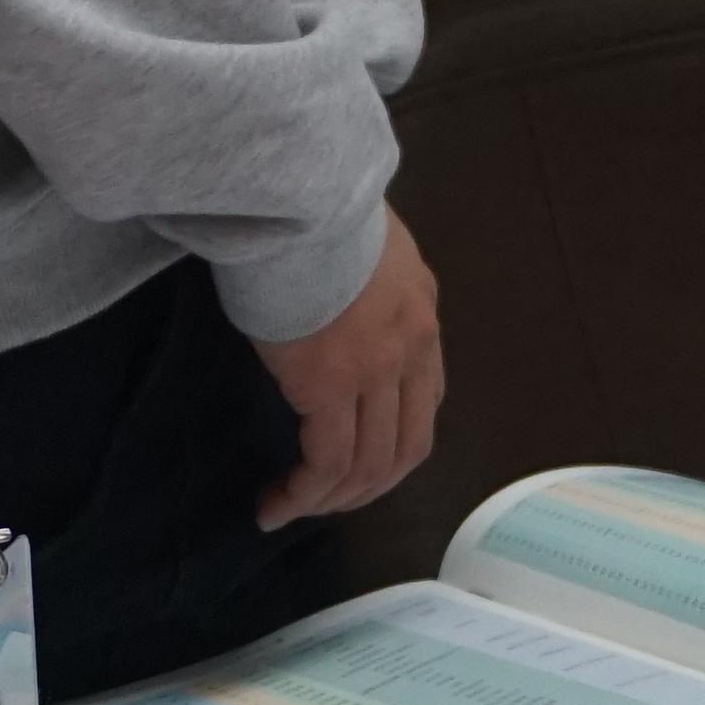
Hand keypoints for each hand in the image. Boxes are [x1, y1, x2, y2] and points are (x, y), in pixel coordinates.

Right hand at [250, 211, 444, 529]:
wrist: (304, 195)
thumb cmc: (318, 211)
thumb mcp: (365, 245)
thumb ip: (365, 284)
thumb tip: (337, 303)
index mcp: (421, 313)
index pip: (426, 400)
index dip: (395, 443)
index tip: (360, 463)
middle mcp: (412, 349)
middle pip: (406, 445)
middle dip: (368, 486)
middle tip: (328, 502)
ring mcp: (376, 371)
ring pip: (369, 464)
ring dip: (331, 500)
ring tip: (290, 509)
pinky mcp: (330, 385)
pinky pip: (327, 461)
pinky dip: (304, 492)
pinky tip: (277, 502)